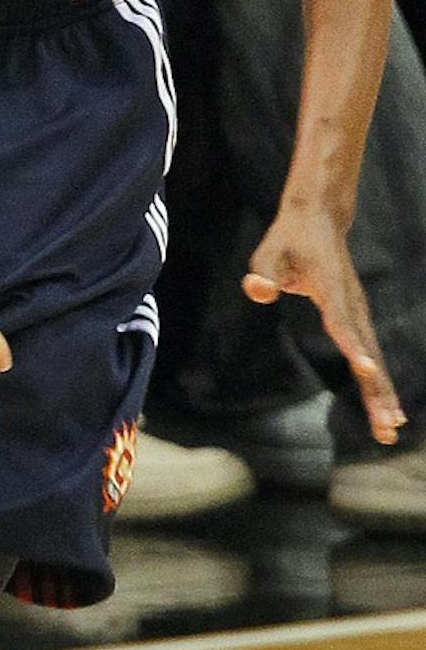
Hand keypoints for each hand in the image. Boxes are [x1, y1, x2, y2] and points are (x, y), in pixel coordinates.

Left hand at [245, 199, 406, 444]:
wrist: (319, 221)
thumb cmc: (289, 239)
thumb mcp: (268, 252)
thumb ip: (263, 272)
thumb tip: (259, 290)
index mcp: (333, 290)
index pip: (342, 321)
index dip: (353, 344)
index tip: (367, 369)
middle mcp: (352, 305)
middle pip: (367, 352)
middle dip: (377, 389)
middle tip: (388, 423)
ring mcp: (359, 314)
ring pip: (374, 359)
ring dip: (382, 394)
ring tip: (390, 428)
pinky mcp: (358, 319)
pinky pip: (369, 355)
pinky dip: (378, 382)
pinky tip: (385, 408)